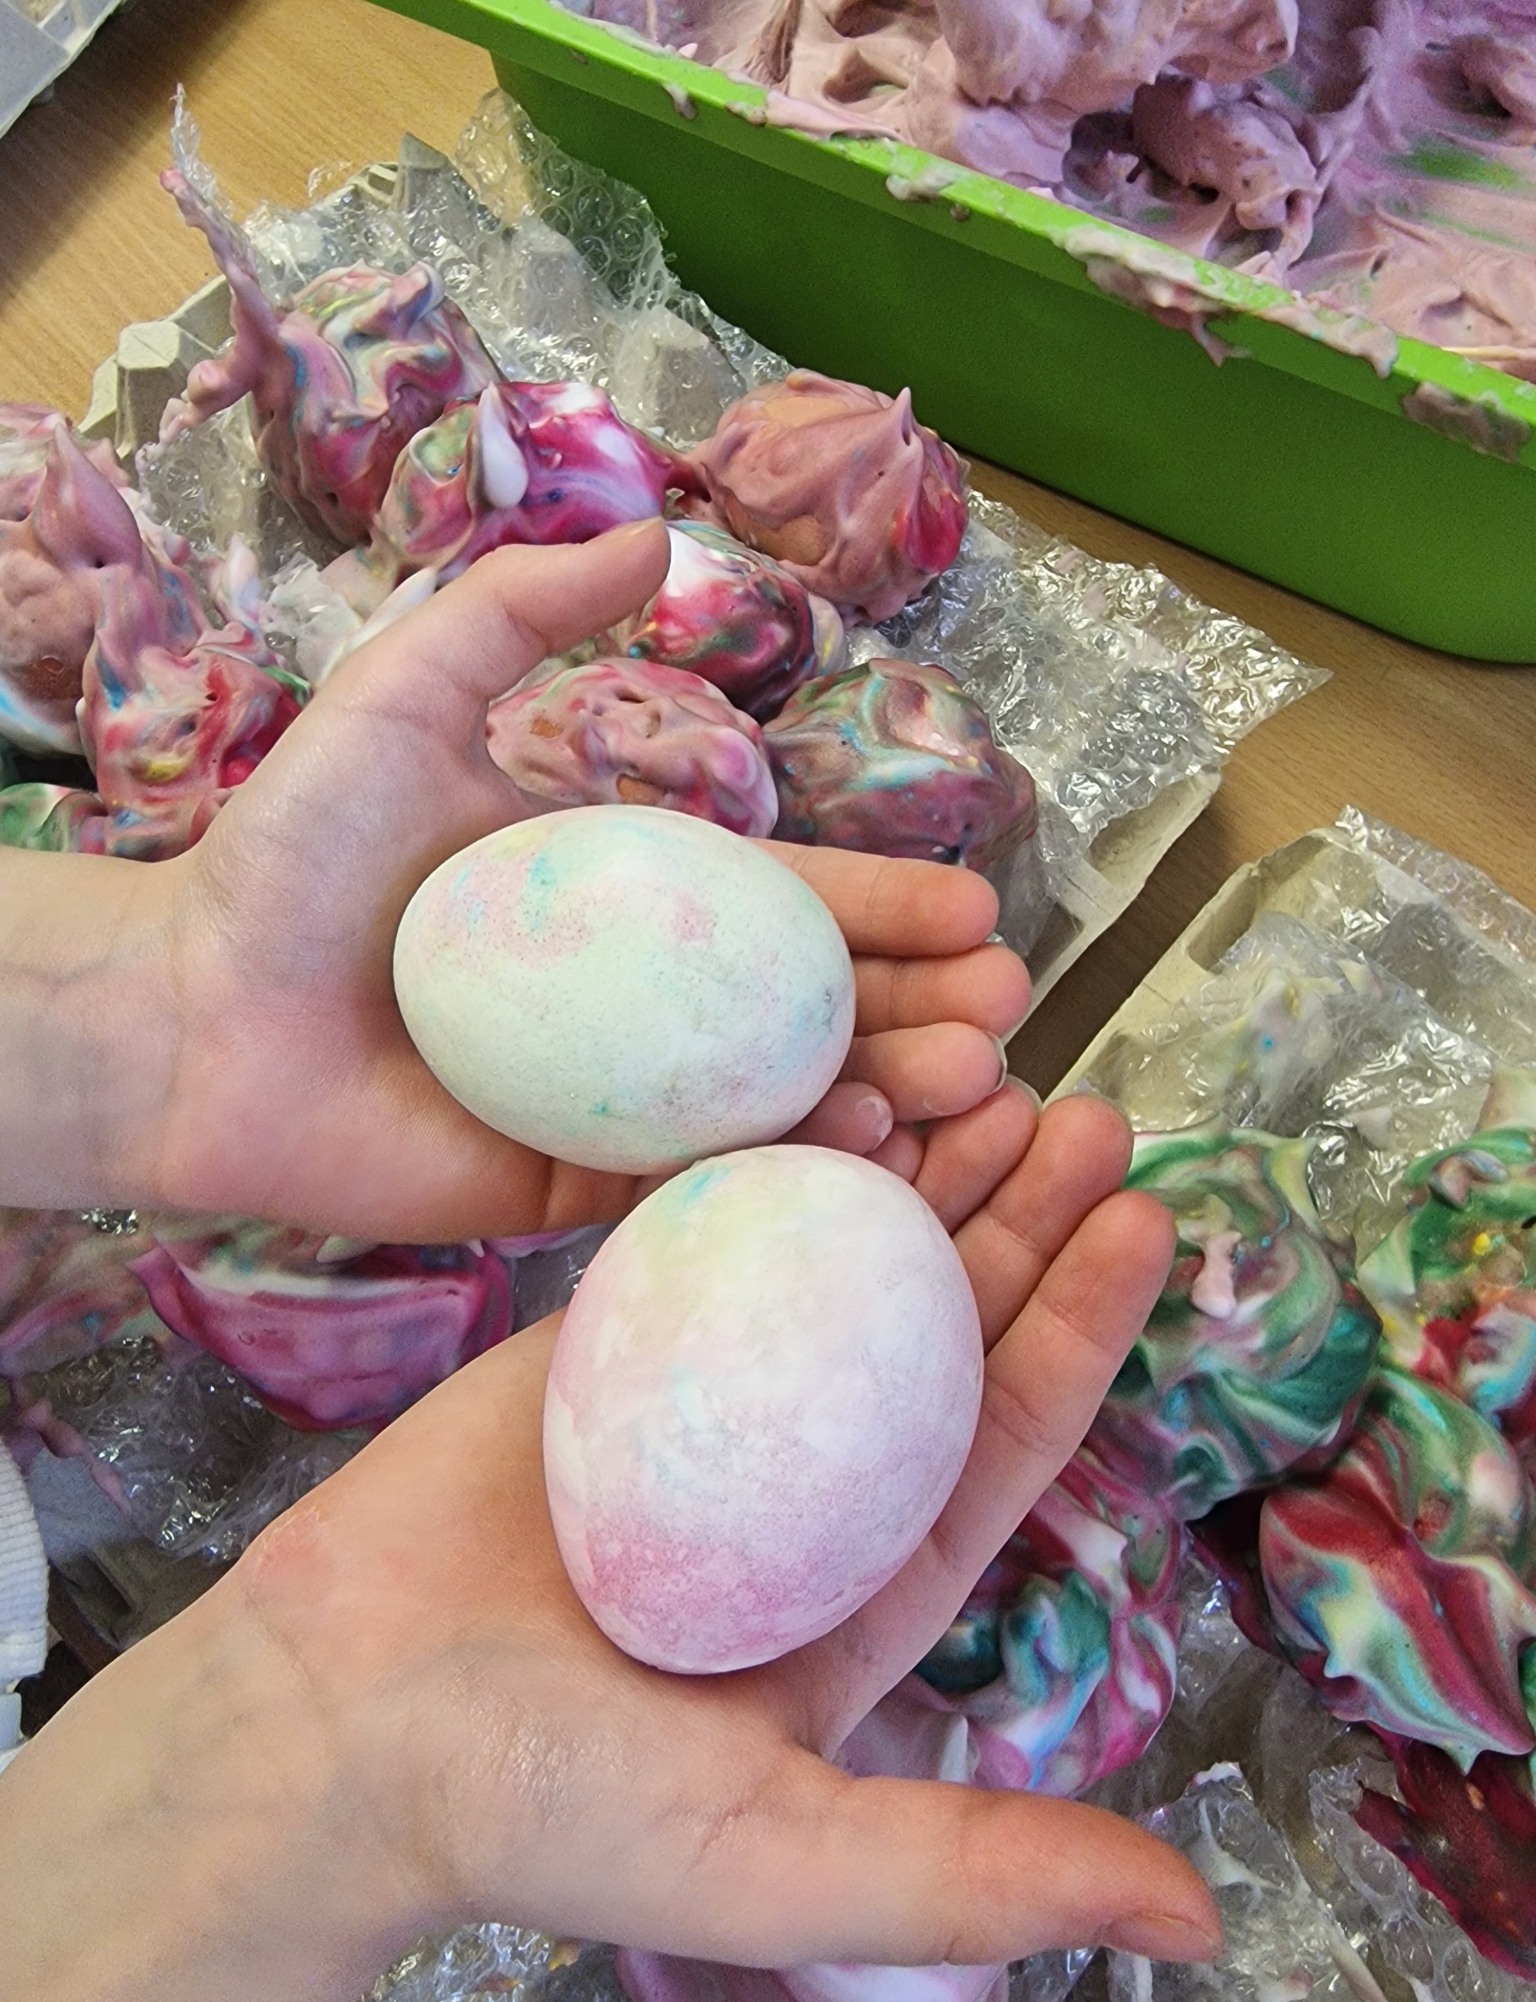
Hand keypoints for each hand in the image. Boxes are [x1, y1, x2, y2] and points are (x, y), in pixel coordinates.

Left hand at [0, 521, 1028, 1235]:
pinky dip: (785, 1172)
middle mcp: (642, 1011)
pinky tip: (861, 1149)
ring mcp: (615, 1109)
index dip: (888, 908)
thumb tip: (654, 533)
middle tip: (1004, 1015)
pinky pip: (697, 1188)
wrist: (190, 1009)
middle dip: (921, 1009)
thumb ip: (521, 614)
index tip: (982, 911)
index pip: (790, 906)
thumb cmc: (298, 854)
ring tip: (964, 1083)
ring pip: (780, 1108)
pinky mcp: (570, 1196)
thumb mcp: (410, 694)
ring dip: (886, 1095)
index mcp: (631, 903)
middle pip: (811, 1012)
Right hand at [0, 1094, 1213, 2001]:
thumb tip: (1196, 1922)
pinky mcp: (611, 1327)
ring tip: (984, 1072)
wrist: (341, 1729)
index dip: (1085, 1323)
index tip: (1147, 1216)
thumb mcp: (787, 1859)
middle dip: (1021, 1215)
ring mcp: (708, 1384)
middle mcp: (807, 1469)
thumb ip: (979, 1875)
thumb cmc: (557, 1807)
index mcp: (870, 1575)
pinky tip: (832, 1083)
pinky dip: (773, 1152)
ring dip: (916, 1164)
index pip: (1010, 1428)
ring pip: (836, 1250)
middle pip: (943, 1317)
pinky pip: (710, 1220)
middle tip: (1082, 1111)